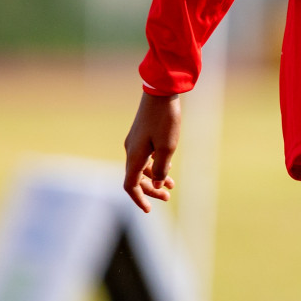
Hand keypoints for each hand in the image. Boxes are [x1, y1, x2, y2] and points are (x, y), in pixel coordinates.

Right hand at [123, 91, 180, 212]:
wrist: (161, 91)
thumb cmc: (165, 119)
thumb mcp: (167, 147)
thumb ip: (160, 168)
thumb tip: (156, 183)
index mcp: (134, 156)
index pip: (130, 185)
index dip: (138, 199)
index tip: (149, 210)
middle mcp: (131, 150)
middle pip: (136, 178)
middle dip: (150, 190)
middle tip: (168, 198)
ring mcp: (135, 141)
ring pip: (141, 167)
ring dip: (154, 177)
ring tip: (171, 185)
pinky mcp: (141, 134)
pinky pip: (145, 156)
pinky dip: (154, 165)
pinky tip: (168, 166)